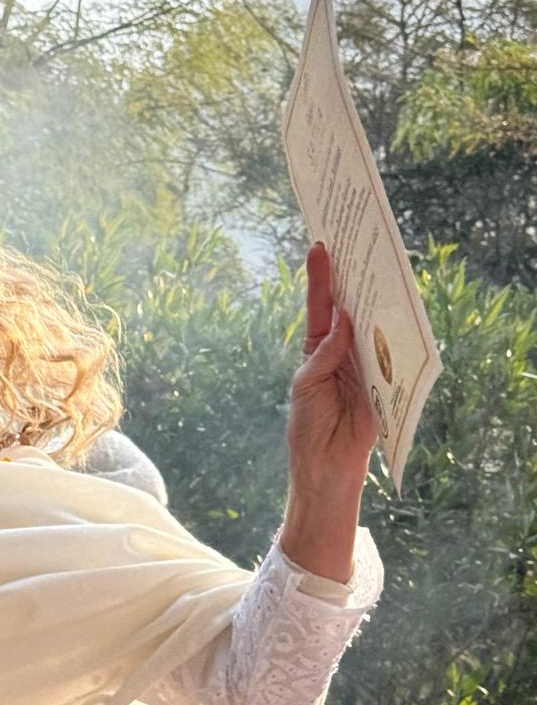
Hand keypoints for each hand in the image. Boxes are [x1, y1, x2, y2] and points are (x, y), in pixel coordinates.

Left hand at [286, 242, 378, 492]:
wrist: (327, 463)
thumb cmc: (308, 425)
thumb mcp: (308, 384)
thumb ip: (326, 352)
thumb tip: (343, 316)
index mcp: (318, 347)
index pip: (320, 306)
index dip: (321, 277)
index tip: (319, 246)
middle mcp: (343, 349)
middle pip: (350, 306)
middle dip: (352, 277)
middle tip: (353, 241)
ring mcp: (364, 360)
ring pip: (372, 323)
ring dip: (374, 299)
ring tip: (376, 265)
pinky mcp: (384, 376)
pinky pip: (391, 349)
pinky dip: (394, 331)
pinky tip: (396, 309)